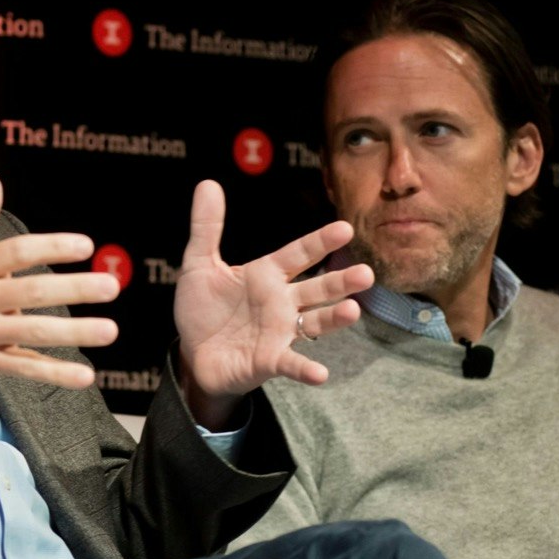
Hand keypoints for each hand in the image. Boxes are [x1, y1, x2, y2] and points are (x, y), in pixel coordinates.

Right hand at [0, 176, 120, 416]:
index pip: (15, 252)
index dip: (51, 247)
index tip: (85, 245)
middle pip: (30, 292)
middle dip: (73, 289)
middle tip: (110, 286)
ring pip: (32, 333)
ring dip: (74, 332)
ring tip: (109, 329)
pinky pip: (22, 369)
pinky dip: (53, 373)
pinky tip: (84, 376)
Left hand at [173, 181, 373, 422]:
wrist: (192, 354)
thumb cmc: (202, 308)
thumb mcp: (198, 264)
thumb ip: (206, 227)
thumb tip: (207, 184)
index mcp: (267, 275)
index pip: (299, 254)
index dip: (319, 242)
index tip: (344, 228)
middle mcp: (282, 302)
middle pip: (317, 289)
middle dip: (341, 281)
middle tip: (366, 273)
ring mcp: (280, 333)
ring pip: (314, 323)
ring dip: (334, 319)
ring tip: (352, 311)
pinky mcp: (270, 361)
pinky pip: (292, 364)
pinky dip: (306, 370)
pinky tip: (320, 374)